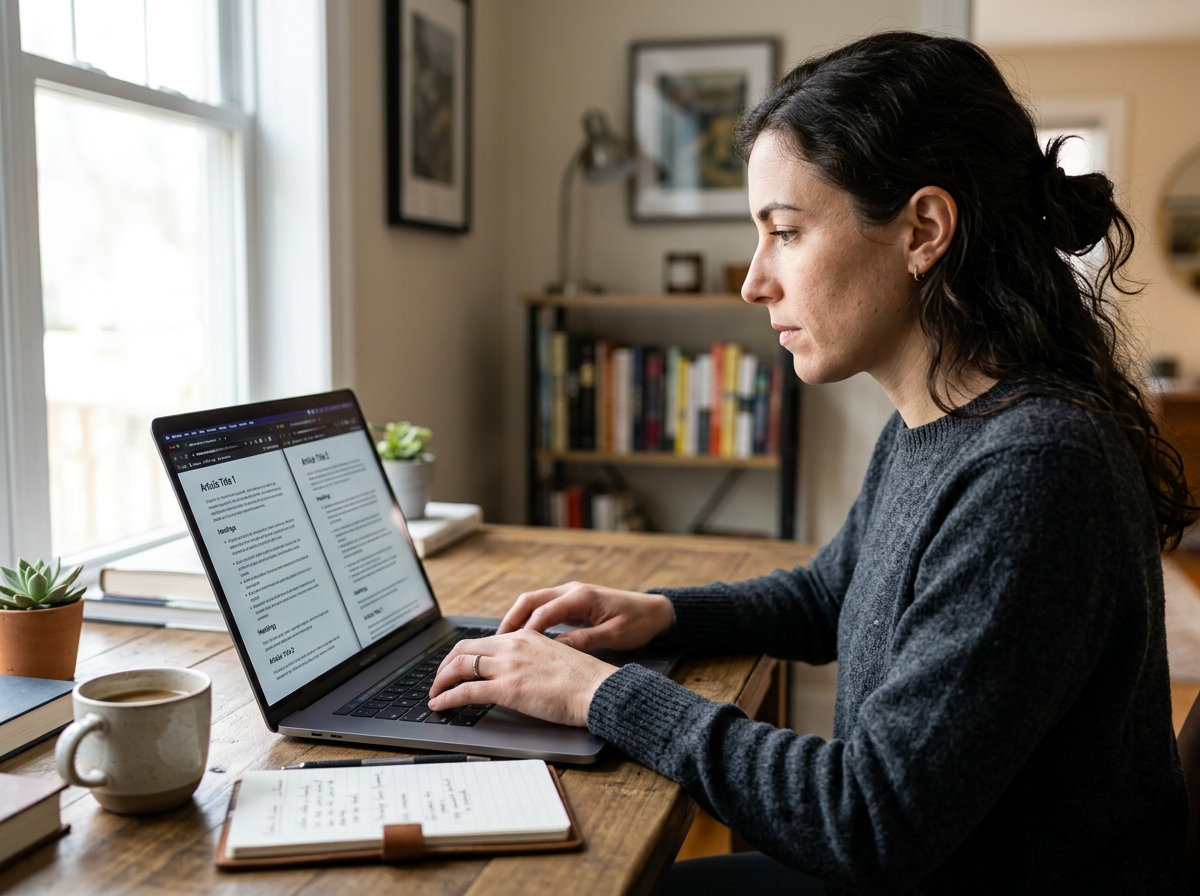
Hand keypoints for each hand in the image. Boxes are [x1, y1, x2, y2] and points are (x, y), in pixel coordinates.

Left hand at [427, 630, 618, 726]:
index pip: (482, 641)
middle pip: (463, 649)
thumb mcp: (554, 657)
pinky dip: (447, 698)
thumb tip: (518, 672)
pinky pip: (465, 691)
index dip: (462, 655)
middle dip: (444, 666)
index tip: (455, 667)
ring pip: (459, 667)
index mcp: (525, 636)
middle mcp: (513, 645)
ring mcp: (508, 666)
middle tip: (439, 681)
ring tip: (435, 695)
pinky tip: (440, 705)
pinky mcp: (507, 688)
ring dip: (441, 681)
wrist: (598, 689)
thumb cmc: (585, 680)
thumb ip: (532, 659)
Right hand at [498, 581, 674, 652]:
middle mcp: (572, 591)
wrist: (655, 612)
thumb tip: (555, 649)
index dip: (526, 630)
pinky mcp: (572, 603)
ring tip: (502, 642)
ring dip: (517, 619)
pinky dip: (529, 620)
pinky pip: (543, 608)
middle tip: (496, 642)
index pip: (544, 612)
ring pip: (533, 603)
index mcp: (581, 597)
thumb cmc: (638, 623)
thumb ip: (584, 641)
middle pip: (530, 601)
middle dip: (511, 620)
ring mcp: (570, 595)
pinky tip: (522, 639)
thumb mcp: (614, 635)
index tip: (513, 648)